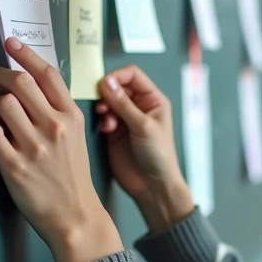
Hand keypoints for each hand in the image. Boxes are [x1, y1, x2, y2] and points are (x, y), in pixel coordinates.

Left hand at [0, 38, 122, 261]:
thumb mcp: (77, 136)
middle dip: (1, 75)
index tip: (11, 43)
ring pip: (3, 105)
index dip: (26, 53)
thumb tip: (30, 84)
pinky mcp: (15, 166)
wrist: (75, 216)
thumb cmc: (73, 176)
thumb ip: (58, 110)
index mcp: (71, 117)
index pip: (47, 75)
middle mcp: (54, 128)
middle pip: (20, 82)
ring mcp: (34, 147)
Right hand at [94, 65, 193, 233]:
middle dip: (107, 93)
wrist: (152, 185)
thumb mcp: (143, 127)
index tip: (104, 84)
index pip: (133, 75)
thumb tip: (108, 82)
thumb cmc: (159, 156)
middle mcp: (139, 106)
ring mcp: (125, 118)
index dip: (118, 76)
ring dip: (103, 107)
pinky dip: (101, 119)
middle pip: (117, 86)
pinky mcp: (114, 131)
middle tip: (102, 104)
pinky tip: (105, 129)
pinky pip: (102, 117)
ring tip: (105, 120)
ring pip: (107, 101)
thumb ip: (124, 104)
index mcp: (153, 100)